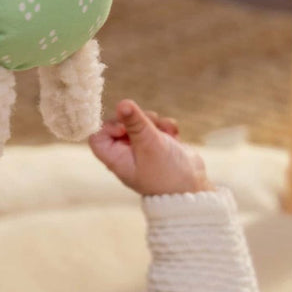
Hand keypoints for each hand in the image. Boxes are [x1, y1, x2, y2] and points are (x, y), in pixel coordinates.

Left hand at [88, 100, 212, 195]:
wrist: (194, 189)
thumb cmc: (168, 173)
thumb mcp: (150, 144)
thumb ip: (136, 123)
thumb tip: (122, 102)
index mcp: (117, 160)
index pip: (98, 138)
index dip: (108, 126)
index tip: (123, 125)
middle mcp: (127, 155)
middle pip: (120, 125)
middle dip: (136, 119)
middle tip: (149, 121)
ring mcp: (143, 150)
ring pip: (140, 123)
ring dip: (154, 122)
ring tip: (165, 130)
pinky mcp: (159, 145)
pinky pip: (156, 127)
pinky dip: (165, 127)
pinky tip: (174, 135)